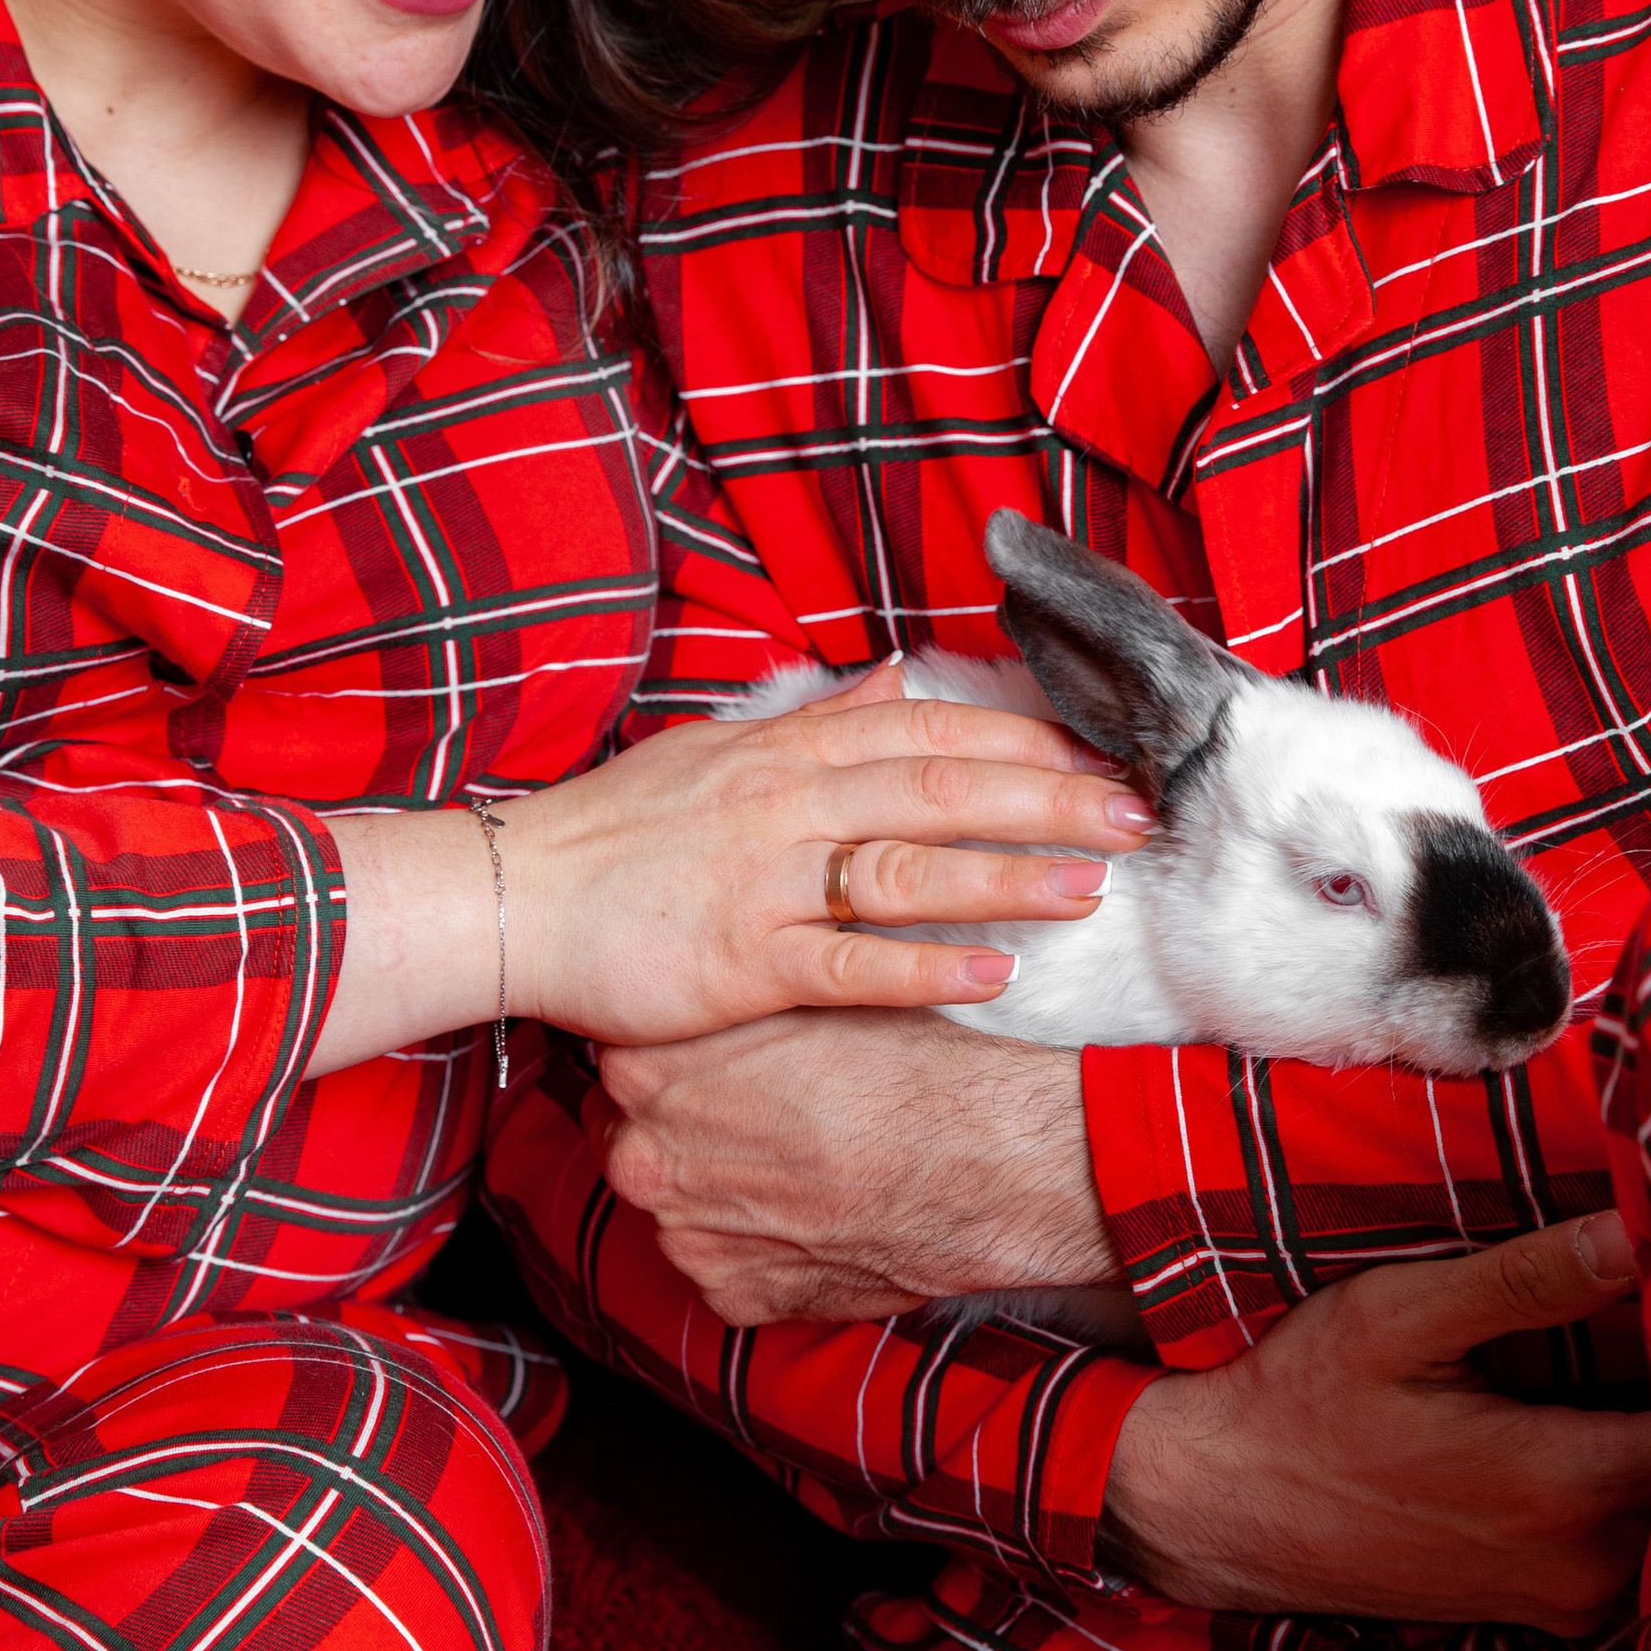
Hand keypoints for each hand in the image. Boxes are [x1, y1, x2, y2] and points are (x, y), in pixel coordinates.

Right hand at [311, 668, 1149, 1075]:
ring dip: (1006, 872)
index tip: (1102, 748)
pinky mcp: (742, 962)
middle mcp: (786, 804)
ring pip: (906, 868)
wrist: (514, 896)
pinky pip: (848, 964)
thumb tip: (896, 679)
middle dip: (1046, 796)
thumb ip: (816, 719)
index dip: (1022, 737)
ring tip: (1093, 882)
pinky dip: (924, 966)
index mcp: (786, 751)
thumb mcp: (717, 750)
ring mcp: (766, 882)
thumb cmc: (617, 828)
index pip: (927, 731)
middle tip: (1137, 811)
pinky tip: (995, 970)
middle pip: (939, 789)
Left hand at [598, 1007, 1108, 1321]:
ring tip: (800, 1171)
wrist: (980, 1164)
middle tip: (757, 1120)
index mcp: (646, 1073)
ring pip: (682, 1210)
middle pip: (635, 1141)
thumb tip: (705, 1008)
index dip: (672, 1062)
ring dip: (721, 1194)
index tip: (709, 1065)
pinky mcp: (732, 1298)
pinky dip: (762, 1250)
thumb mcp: (800, 1000)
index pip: (620, 1064)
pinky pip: (727, 1269)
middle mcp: (644, 1162)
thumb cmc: (901, 1068)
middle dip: (683, 1131)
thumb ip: (727, 1015)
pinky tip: (816, 1219)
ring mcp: (684, 1239)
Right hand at [1102, 1212, 1650, 1631]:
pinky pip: (1632, 1545)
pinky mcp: (1546, 1612)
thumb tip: (1634, 1233)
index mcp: (1559, 1485)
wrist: (1225, 1506)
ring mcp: (1567, 1600)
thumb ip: (1527, 1280)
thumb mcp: (1401, 1315)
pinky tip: (1598, 1420)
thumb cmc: (1305, 1399)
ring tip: (1648, 1356)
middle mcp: (1583, 1563)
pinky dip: (1633, 1488)